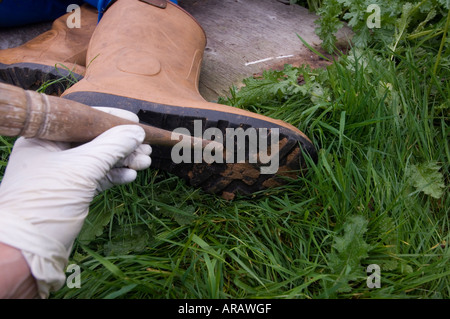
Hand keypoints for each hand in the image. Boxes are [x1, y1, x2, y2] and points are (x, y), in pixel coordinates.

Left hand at [0, 107, 151, 297]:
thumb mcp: (82, 168)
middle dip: (122, 144)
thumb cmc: (45, 201)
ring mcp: (63, 172)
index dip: (111, 119)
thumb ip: (111, 146)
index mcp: (45, 138)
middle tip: (145, 148)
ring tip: (145, 162)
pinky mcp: (73, 191)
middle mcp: (53, 152)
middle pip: (95, 141)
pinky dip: (115, 176)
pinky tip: (130, 176)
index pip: (83, 120)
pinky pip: (98, 177)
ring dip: (123, 161)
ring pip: (100, 160)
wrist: (27, 247)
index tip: (135, 121)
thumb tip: (136, 131)